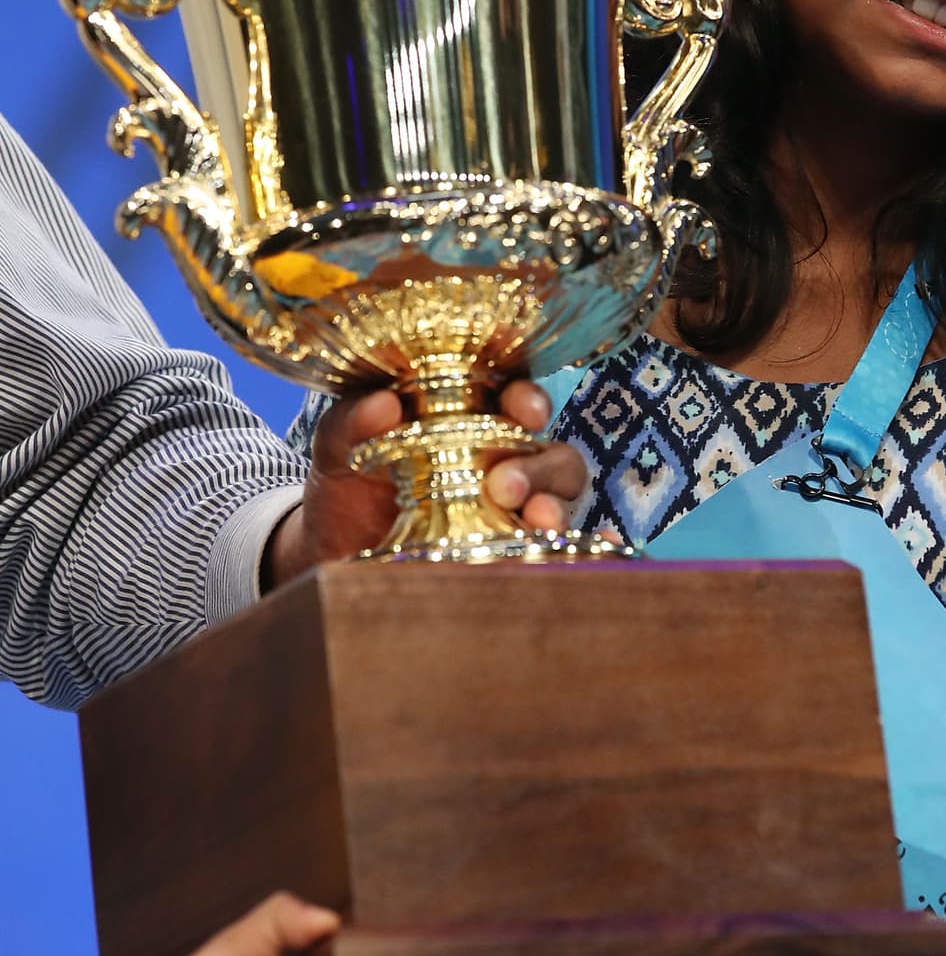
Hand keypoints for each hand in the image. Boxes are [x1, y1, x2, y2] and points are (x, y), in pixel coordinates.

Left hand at [266, 379, 586, 583]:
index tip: (521, 409)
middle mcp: (504, 462)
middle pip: (552, 453)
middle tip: (506, 486)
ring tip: (538, 522)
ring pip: (561, 500)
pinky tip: (605, 547)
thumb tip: (386, 404)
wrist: (330, 554)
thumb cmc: (345, 484)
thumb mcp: (337, 447)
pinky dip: (593, 548)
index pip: (517, 399)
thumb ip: (351, 423)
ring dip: (557, 507)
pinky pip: (563, 551)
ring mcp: (512, 512)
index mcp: (470, 419)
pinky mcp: (511, 556)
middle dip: (541, 466)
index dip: (529, 400)